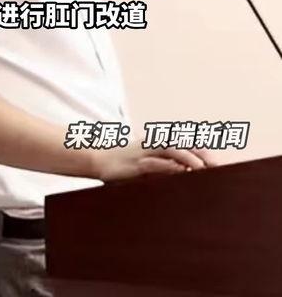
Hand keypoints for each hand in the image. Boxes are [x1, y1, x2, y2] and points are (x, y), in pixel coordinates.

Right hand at [95, 142, 215, 181]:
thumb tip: (186, 175)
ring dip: (187, 157)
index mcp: (158, 143)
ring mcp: (145, 152)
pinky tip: (179, 172)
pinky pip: (154, 163)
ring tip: (202, 167)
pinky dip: (167, 166)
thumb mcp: (147, 164)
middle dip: (201, 153)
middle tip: (218, 167)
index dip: (203, 151)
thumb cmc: (124, 164)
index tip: (219, 163)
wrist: (98, 159)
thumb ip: (165, 167)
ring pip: (170, 149)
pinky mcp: (135, 163)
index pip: (186, 143)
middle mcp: (154, 144)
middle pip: (183, 143)